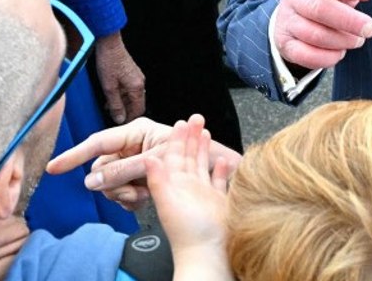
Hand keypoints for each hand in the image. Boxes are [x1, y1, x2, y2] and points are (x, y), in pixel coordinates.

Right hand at [47, 114, 242, 209]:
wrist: (217, 168)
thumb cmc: (193, 153)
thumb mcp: (155, 162)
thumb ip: (123, 170)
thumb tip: (90, 181)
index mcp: (135, 132)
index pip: (97, 143)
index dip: (74, 156)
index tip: (53, 167)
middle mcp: (132, 145)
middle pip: (103, 168)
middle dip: (114, 184)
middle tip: (133, 192)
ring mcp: (135, 163)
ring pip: (111, 183)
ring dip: (124, 194)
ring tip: (144, 195)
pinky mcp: (139, 178)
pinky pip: (122, 192)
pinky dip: (131, 200)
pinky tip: (146, 199)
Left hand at [93, 33, 144, 123]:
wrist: (109, 43)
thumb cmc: (109, 61)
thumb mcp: (109, 87)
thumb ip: (115, 105)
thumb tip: (119, 119)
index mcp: (137, 87)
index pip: (138, 110)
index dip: (129, 119)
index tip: (119, 123)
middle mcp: (140, 83)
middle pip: (136, 104)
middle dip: (125, 111)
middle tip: (112, 115)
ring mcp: (136, 77)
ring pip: (132, 97)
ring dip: (122, 103)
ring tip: (109, 106)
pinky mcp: (131, 73)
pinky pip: (129, 89)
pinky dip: (122, 95)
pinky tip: (111, 95)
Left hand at [146, 117, 234, 278]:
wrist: (207, 253)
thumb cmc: (187, 233)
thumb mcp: (167, 203)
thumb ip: (158, 180)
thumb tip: (148, 158)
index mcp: (175, 184)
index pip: (174, 154)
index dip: (177, 138)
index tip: (180, 122)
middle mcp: (188, 186)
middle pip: (189, 155)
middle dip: (191, 136)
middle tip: (196, 117)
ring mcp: (204, 193)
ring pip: (203, 165)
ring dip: (204, 148)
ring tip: (206, 132)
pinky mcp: (218, 201)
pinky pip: (219, 181)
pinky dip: (220, 170)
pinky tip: (222, 161)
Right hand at [272, 0, 371, 69]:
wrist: (297, 19)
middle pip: (318, 8)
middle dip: (348, 20)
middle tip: (370, 28)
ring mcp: (286, 20)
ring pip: (315, 35)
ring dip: (342, 40)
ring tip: (357, 40)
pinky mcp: (285, 44)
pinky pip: (306, 55)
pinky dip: (329, 57)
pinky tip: (340, 52)